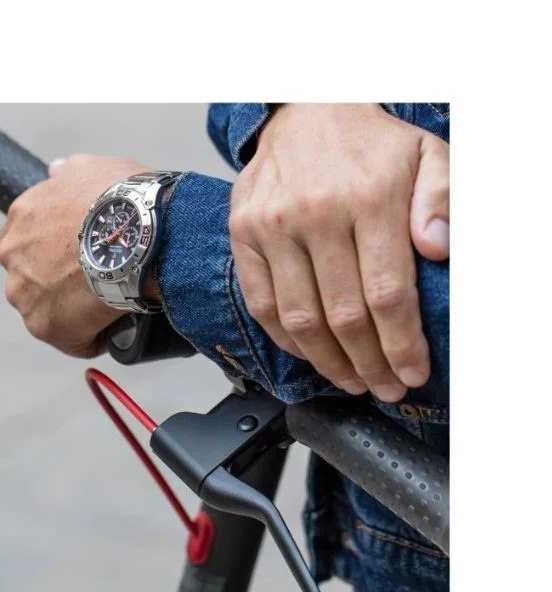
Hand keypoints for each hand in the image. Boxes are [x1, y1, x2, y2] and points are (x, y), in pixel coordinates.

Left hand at [0, 154, 153, 357]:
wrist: (139, 236)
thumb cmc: (122, 202)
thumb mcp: (93, 168)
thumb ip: (68, 173)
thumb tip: (58, 172)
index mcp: (22, 217)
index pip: (29, 242)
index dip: (58, 251)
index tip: (82, 256)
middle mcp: (13, 255)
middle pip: (34, 278)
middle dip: (61, 282)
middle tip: (99, 280)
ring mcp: (25, 292)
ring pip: (49, 310)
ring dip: (75, 311)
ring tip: (110, 304)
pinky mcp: (45, 326)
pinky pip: (72, 340)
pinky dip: (92, 337)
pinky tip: (115, 325)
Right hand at [229, 103, 448, 401]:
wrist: (304, 112)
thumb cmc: (367, 145)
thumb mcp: (426, 154)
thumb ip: (442, 198)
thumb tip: (439, 248)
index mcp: (368, 196)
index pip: (387, 293)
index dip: (401, 344)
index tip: (411, 372)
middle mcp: (315, 213)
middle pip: (343, 316)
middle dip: (369, 364)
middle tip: (383, 386)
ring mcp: (271, 227)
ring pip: (300, 319)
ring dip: (328, 362)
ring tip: (350, 380)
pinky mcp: (243, 236)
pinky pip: (262, 305)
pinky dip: (287, 340)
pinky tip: (311, 353)